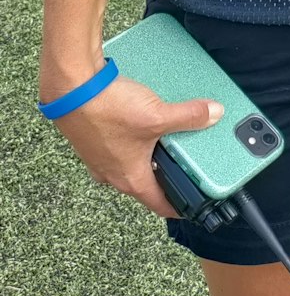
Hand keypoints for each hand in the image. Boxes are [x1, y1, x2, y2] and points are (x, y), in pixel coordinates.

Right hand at [49, 73, 223, 217]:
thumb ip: (188, 116)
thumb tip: (214, 114)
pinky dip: (136, 139)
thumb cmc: (106, 110)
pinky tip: (143, 121)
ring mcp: (100, 158)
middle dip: (168, 175)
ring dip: (150, 155)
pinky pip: (121, 147)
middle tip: (189, 164)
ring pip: (133, 163)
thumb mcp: (156, 115)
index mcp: (130, 179)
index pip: (159, 205)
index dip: (180, 206)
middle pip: (147, 182)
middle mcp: (113, 174)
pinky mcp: (94, 140)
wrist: (71, 88)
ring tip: (169, 138)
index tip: (194, 205)